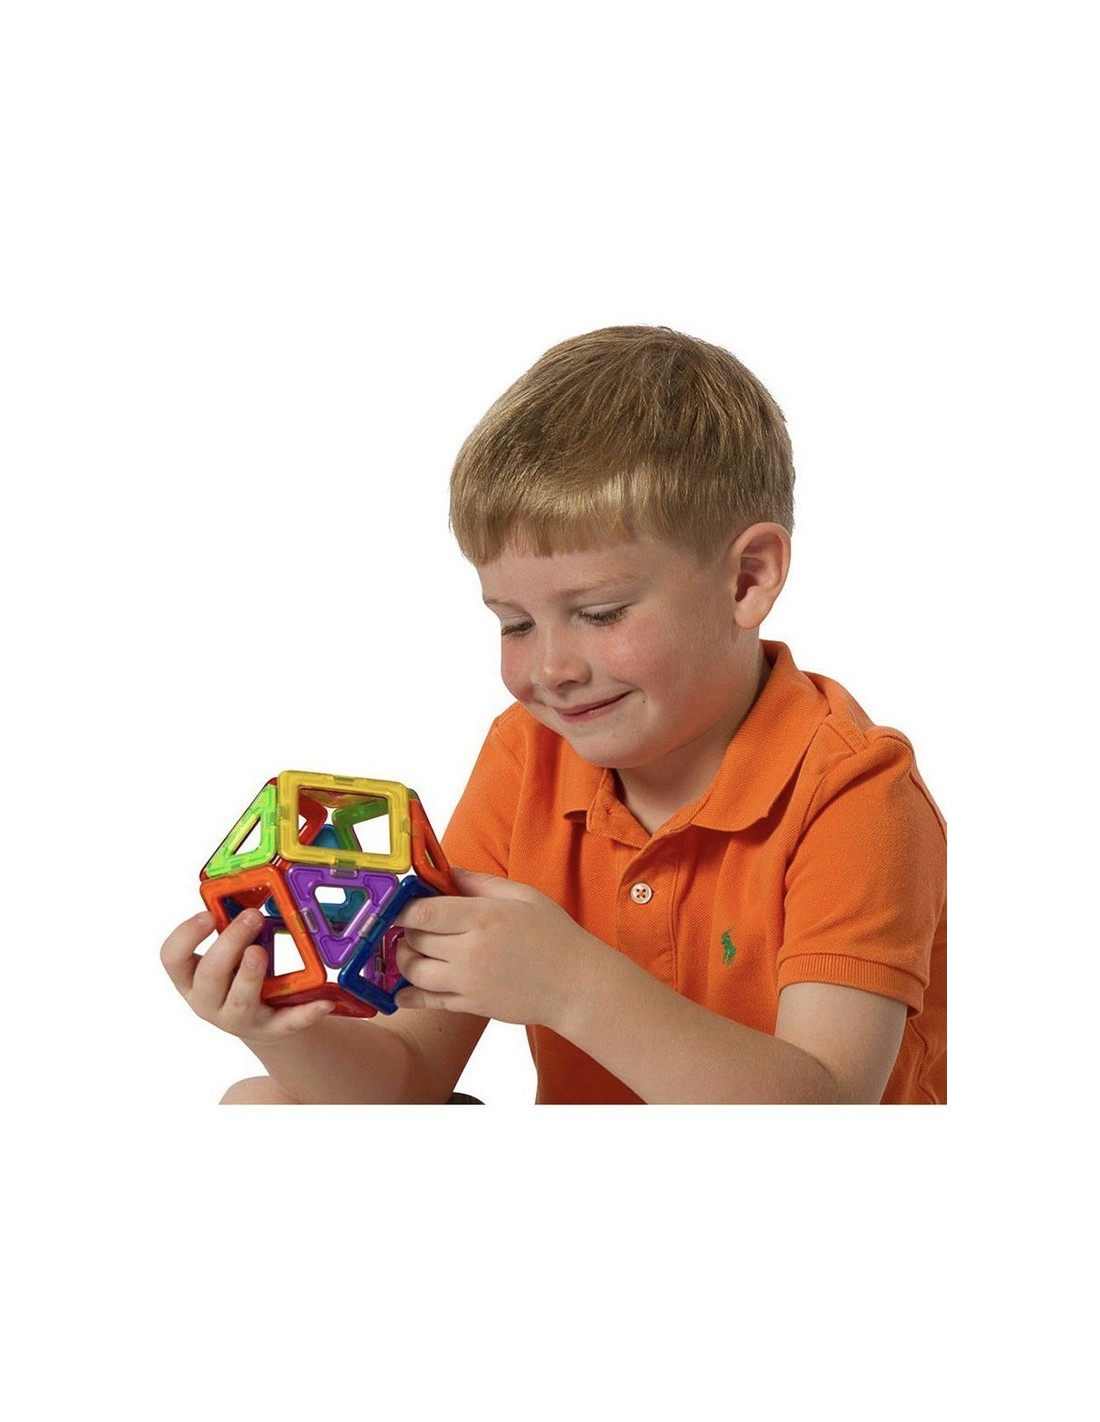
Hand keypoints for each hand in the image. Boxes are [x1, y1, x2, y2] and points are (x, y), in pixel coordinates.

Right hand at [160, 909, 334, 1042]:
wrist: (262, 1021)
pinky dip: (305, 1013)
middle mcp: (208, 1001)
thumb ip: (231, 931)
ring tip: (260, 951)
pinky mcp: (270, 1030)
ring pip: (239, 1001)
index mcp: (191, 977)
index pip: (172, 958)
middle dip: (229, 943)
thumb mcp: (229, 954)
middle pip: (209, 975)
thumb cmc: (239, 976)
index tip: (208, 914)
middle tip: (252, 916)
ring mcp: (237, 1020)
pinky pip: (287, 1023)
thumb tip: (251, 893)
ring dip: (250, 975)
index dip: (186, 935)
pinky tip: (323, 1002)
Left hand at [393, 868, 598, 1025]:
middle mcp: (470, 951)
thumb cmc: (554, 936)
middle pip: (414, 940)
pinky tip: (403, 990)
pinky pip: (428, 1002)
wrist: (577, 985)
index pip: (422, 912)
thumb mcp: (522, 895)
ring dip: (405, 960)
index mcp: (482, 918)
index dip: (403, 907)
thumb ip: (479, 882)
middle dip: (406, 931)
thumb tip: (447, 870)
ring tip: (413, 951)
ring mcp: (469, 982)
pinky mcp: (471, 1005)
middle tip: (413, 925)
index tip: (402, 904)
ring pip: (414, 972)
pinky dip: (409, 996)